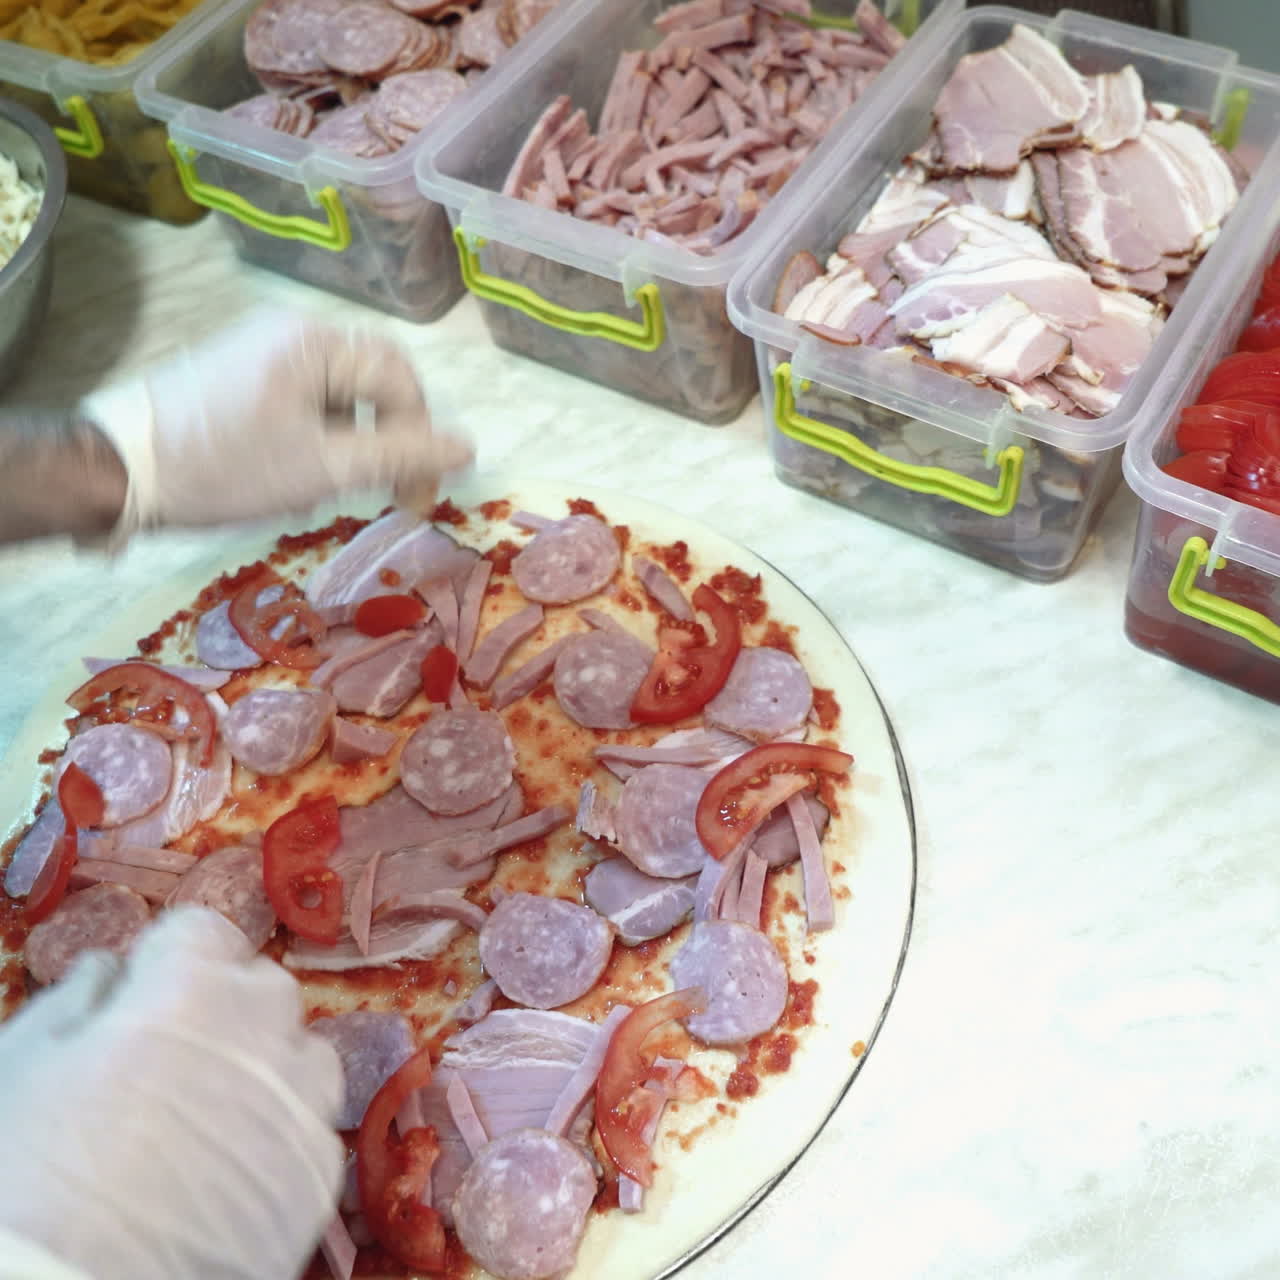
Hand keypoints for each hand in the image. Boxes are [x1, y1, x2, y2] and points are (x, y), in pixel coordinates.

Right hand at [0, 908, 343, 1279]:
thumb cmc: (26, 1174)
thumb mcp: (21, 1065)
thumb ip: (76, 999)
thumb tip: (111, 970)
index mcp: (192, 989)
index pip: (203, 932)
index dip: (166, 961)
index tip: (138, 996)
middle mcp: (265, 1032)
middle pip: (261, 989)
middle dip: (222, 1007)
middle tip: (167, 1062)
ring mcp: (301, 1105)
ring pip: (301, 1056)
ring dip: (265, 1068)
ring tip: (207, 1118)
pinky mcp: (317, 1176)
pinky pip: (309, 1130)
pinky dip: (276, 1139)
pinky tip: (228, 1174)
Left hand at [83, 309, 473, 541]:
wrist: (119, 471)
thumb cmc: (224, 468)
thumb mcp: (324, 468)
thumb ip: (402, 455)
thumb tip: (470, 448)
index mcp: (315, 342)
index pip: (401, 380)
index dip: (421, 439)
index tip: (415, 497)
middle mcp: (291, 331)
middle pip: (372, 382)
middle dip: (387, 441)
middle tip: (386, 494)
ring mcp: (260, 349)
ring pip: (339, 396)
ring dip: (351, 445)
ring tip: (331, 490)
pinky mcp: (238, 372)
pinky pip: (303, 399)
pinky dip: (317, 438)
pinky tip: (296, 475)